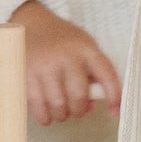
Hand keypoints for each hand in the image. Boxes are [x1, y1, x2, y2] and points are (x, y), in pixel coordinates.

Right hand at [11, 0, 121, 123]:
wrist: (31, 24)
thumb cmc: (61, 40)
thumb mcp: (83, 47)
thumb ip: (93, 74)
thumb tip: (92, 106)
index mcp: (85, 49)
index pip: (106, 74)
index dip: (114, 96)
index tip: (114, 111)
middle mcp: (66, 56)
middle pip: (79, 96)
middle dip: (79, 110)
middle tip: (76, 109)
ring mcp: (44, 65)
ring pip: (58, 105)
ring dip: (62, 115)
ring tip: (61, 110)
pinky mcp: (26, 74)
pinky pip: (38, 106)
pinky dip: (44, 117)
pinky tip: (46, 114)